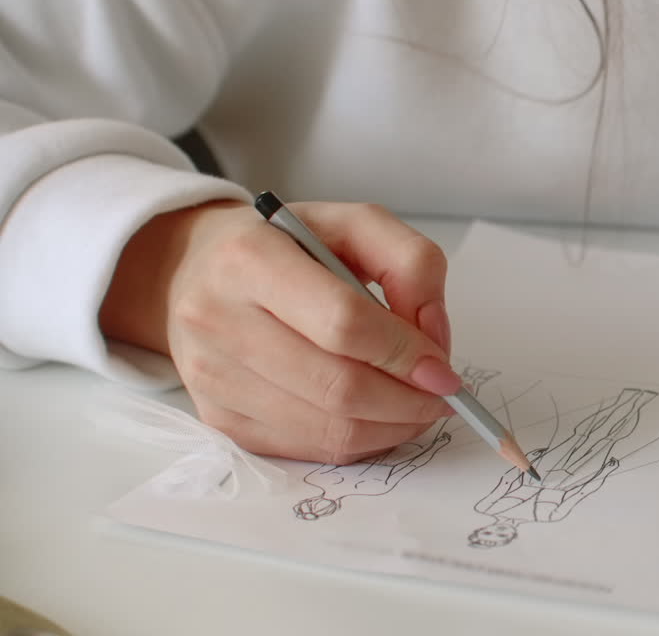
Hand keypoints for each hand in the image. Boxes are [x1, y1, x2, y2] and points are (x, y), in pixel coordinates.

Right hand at [101, 200, 459, 462]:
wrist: (199, 271)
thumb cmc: (288, 246)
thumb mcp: (356, 225)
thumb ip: (411, 264)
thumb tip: (433, 337)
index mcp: (250, 258)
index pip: (342, 322)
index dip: (404, 353)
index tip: (444, 369)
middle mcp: (217, 318)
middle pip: (337, 386)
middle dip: (407, 400)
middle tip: (443, 396)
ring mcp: (212, 376)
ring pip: (327, 427)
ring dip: (392, 426)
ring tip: (418, 406)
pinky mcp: (219, 418)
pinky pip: (308, 448)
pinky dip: (360, 440)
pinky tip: (378, 417)